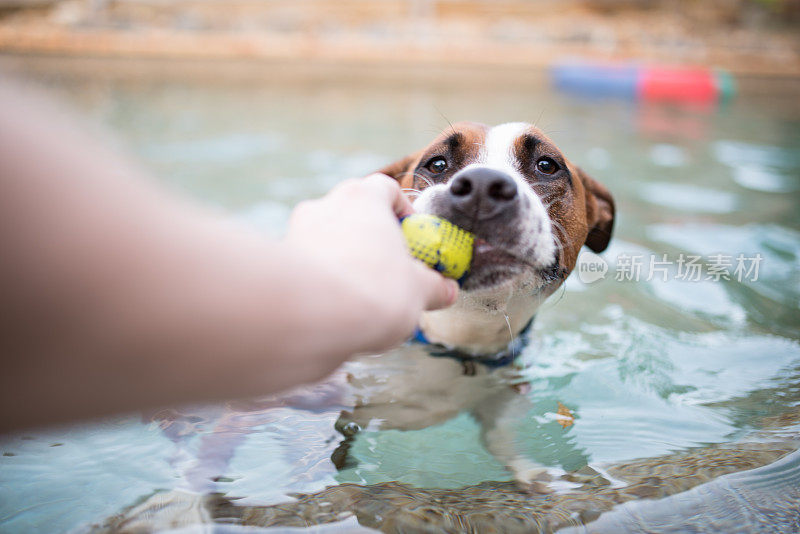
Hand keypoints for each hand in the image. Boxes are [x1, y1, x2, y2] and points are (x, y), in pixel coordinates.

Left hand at [285, 173, 458, 350]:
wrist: (314, 318)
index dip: (402, 209)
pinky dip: (323, 280)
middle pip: (352, 210)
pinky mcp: (280, 264)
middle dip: (370, 234)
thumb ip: (435, 287)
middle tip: (388, 264)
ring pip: (326, 238)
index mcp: (363, 198)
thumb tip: (446, 290)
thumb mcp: (419, 292)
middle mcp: (325, 206)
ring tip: (361, 292)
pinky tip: (336, 308)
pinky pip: (308, 266)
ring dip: (344, 258)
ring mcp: (297, 233)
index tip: (412, 233)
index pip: (384, 188)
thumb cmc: (374, 292)